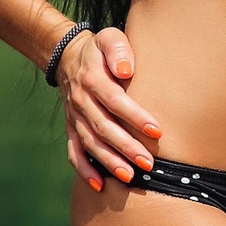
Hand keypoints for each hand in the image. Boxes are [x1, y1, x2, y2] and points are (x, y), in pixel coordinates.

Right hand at [58, 25, 163, 191]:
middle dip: (125, 147)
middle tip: (148, 163)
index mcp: (92, 79)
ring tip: (129, 178)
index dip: (134, 116)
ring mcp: (75, 117)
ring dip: (108, 162)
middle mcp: (81, 101)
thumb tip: (126, 71)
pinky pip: (74, 152)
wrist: (69, 57)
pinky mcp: (72, 128)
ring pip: (90, 144)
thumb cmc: (100, 49)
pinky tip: (99, 187)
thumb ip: (119, 50)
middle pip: (103, 127)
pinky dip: (84, 171)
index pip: (114, 100)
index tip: (156, 130)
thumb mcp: (109, 38)